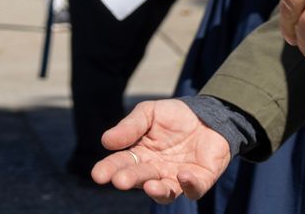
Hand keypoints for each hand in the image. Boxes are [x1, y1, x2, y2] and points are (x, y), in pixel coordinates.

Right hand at [92, 100, 231, 203]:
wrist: (207, 115)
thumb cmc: (173, 116)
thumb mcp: (148, 113)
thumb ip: (130, 126)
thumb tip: (105, 141)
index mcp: (140, 154)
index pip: (121, 163)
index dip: (109, 169)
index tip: (98, 175)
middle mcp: (156, 170)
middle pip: (140, 178)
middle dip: (129, 180)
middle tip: (119, 181)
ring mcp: (177, 177)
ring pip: (166, 192)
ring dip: (158, 191)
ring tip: (150, 187)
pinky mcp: (201, 179)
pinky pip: (194, 188)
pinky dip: (189, 185)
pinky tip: (183, 175)